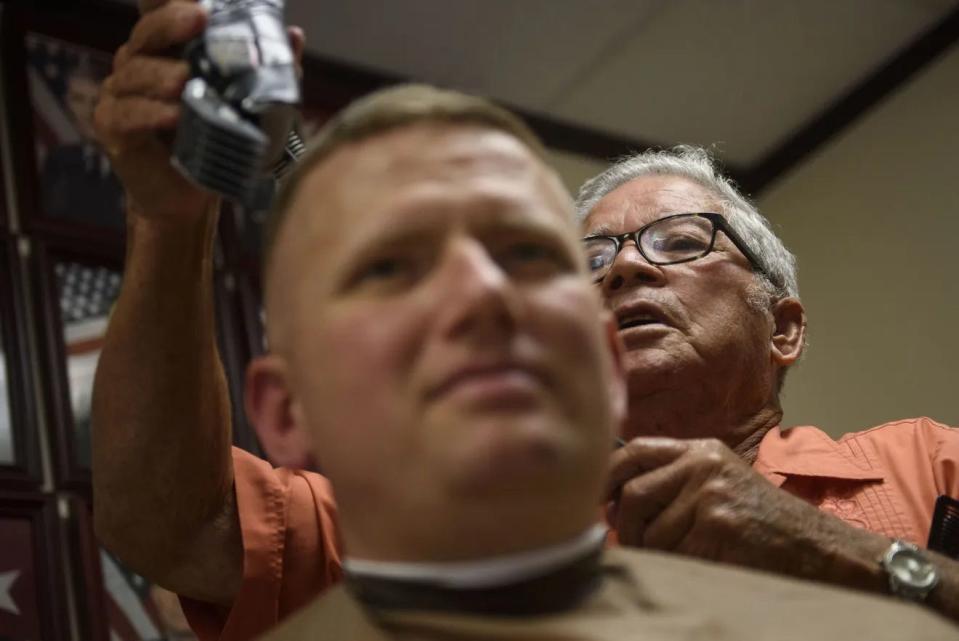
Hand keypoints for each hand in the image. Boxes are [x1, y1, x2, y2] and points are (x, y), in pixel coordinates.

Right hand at [94, 0, 305, 223]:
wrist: (188, 198)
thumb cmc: (213, 143)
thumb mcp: (245, 106)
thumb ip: (265, 71)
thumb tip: (295, 37)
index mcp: (167, 51)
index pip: (160, 13)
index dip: (171, 2)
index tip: (200, 0)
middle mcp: (139, 64)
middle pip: (147, 34)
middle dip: (171, 23)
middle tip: (198, 19)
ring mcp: (121, 94)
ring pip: (136, 74)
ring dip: (161, 75)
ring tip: (184, 81)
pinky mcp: (113, 127)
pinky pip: (128, 114)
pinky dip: (149, 113)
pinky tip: (171, 115)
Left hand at [606, 437, 886, 581]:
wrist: (814, 547)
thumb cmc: (759, 520)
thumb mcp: (717, 482)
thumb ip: (671, 481)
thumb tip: (609, 501)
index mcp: (700, 450)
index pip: (633, 451)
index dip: (609, 477)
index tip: (600, 502)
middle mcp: (703, 464)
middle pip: (633, 493)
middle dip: (625, 526)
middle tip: (633, 543)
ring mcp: (711, 494)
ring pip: (649, 530)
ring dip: (655, 552)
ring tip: (680, 554)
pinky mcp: (719, 525)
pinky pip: (673, 553)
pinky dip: (678, 565)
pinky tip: (702, 562)